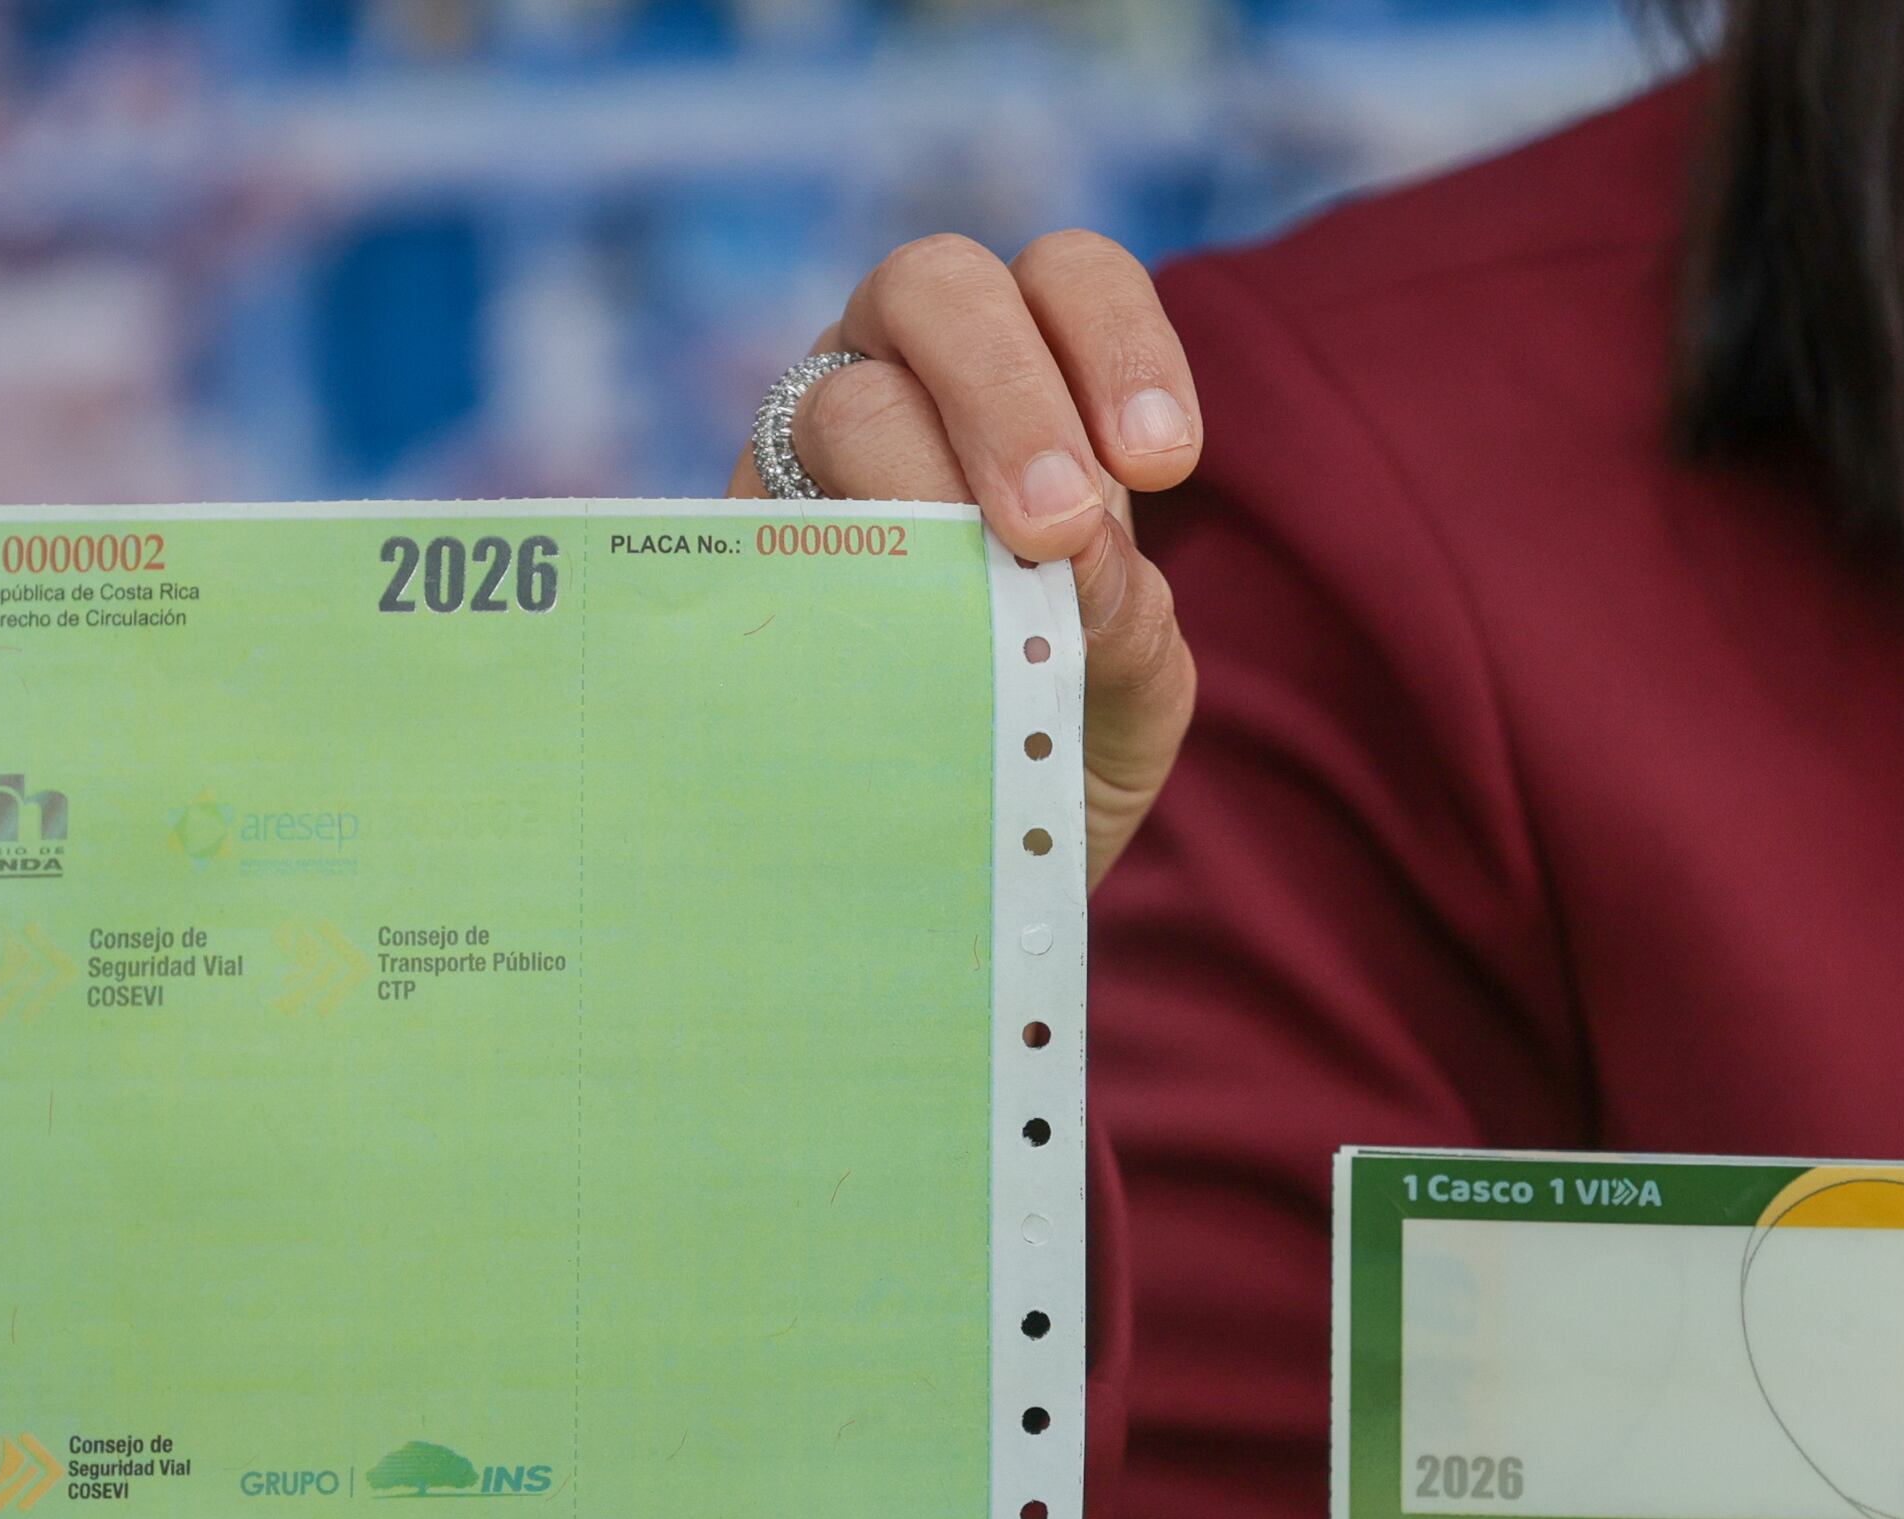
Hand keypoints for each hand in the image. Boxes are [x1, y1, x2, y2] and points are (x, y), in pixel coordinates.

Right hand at [729, 230, 1199, 890]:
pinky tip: (881, 647)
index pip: (1066, 279)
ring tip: (972, 596)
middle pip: (938, 285)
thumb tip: (1070, 558)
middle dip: (1008, 392)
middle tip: (1055, 525)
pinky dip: (834, 570)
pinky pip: (763, 522)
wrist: (966, 855)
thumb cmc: (1061, 734)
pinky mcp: (739, 552)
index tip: (1164, 467)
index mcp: (1032, 379)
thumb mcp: (1129, 689)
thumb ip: (1126, 622)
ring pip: (843, 396)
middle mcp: (909, 380)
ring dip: (917, 480)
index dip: (1118, 341)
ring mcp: (811, 459)